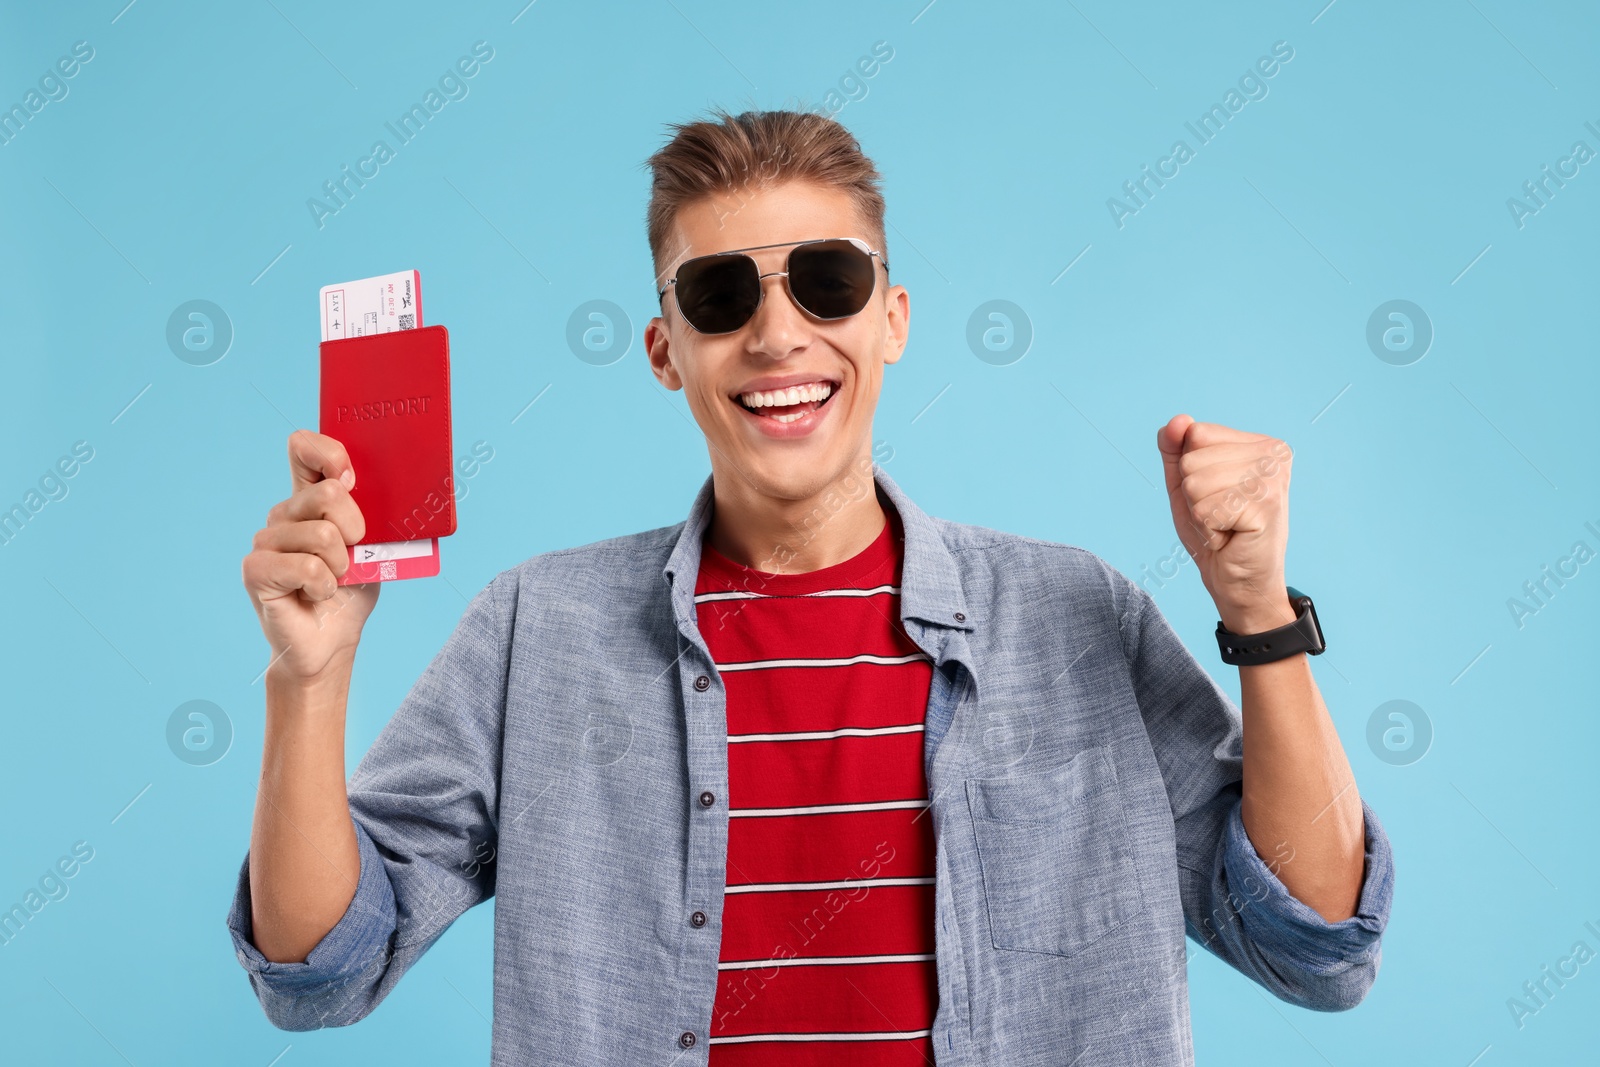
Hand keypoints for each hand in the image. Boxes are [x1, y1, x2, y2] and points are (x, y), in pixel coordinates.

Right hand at [241, 430, 378, 683]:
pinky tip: (316, 595)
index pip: (304, 449)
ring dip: (342, 566)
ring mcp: (266, 541)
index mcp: (310, 500)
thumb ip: (371, 513)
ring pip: (323, 534)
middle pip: (329, 493)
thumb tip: (374, 483)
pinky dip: (324, 585)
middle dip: (356, 529)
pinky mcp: (256, 569)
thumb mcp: (374, 547)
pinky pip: (307, 566)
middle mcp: (284, 514)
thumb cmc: (352, 591)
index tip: (350, 476)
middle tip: (352, 556)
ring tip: (332, 581)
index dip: (328, 452)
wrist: (331, 642)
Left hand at [1157, 414, 1294, 633]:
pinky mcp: (1265, 507)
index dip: (1191, 471)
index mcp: (1260, 443)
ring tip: (1226, 526)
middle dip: (1195, 495)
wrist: (1239, 581)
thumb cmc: (1216, 531)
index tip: (1217, 496)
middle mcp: (1274, 454)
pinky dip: (1209, 530)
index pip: (1196, 433)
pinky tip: (1231, 537)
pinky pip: (1205, 509)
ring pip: (1195, 483)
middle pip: (1192, 458)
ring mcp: (1273, 479)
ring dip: (1202, 514)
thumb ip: (1176, 448)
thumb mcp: (1186, 483)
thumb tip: (1177, 420)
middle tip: (1222, 516)